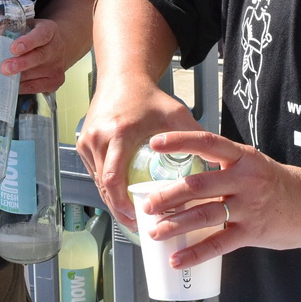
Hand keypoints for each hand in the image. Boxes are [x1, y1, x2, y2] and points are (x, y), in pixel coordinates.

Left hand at [0, 18, 68, 93]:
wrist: (57, 46)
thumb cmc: (34, 37)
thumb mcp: (21, 29)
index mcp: (49, 31)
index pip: (41, 36)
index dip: (28, 42)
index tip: (14, 48)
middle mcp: (56, 49)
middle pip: (39, 57)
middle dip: (21, 64)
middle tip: (5, 68)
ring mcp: (56, 67)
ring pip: (35, 75)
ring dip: (17, 78)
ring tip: (3, 78)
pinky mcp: (55, 82)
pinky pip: (36, 87)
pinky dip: (22, 87)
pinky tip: (12, 84)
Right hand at [77, 80, 200, 227]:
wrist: (122, 77)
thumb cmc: (148, 95)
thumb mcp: (175, 113)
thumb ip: (195, 136)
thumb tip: (218, 161)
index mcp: (118, 134)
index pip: (113, 178)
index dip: (122, 203)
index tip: (136, 217)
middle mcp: (97, 138)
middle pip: (103, 186)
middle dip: (118, 209)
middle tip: (136, 224)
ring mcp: (87, 141)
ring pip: (96, 181)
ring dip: (111, 200)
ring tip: (131, 215)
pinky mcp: (82, 143)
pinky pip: (94, 171)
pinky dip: (106, 186)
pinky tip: (121, 196)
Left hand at [131, 129, 300, 265]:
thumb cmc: (281, 185)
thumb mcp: (255, 166)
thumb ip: (225, 168)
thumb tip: (185, 176)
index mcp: (243, 157)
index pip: (207, 142)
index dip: (179, 141)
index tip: (154, 144)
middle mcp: (245, 179)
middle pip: (198, 185)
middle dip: (167, 196)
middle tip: (146, 204)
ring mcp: (249, 206)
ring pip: (204, 215)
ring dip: (175, 225)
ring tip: (154, 232)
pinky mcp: (253, 232)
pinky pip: (218, 244)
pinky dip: (194, 254)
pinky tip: (176, 260)